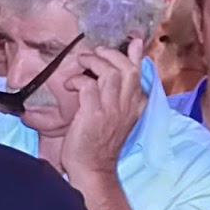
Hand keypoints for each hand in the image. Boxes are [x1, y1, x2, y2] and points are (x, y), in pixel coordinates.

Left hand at [61, 36, 146, 182]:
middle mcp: (128, 105)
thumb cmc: (101, 142)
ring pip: (109, 72)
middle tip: (95, 53)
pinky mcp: (94, 114)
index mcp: (136, 105)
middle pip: (127, 68)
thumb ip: (119, 92)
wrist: (93, 169)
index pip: (139, 71)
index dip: (134, 53)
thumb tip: (116, 73)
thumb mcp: (116, 114)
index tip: (130, 40)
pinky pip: (88, 85)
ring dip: (93, 63)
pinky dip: (77, 80)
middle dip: (110, 54)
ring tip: (81, 64)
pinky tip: (70, 85)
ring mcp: (113, 110)